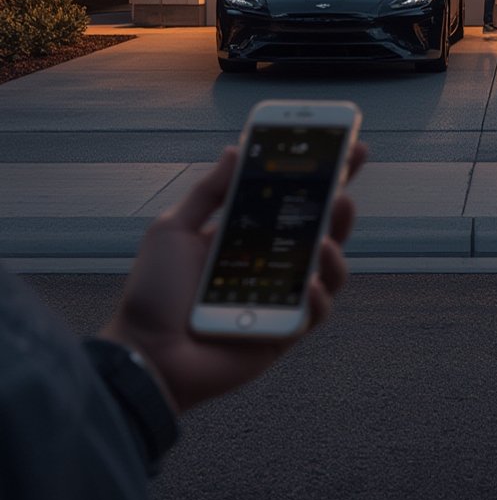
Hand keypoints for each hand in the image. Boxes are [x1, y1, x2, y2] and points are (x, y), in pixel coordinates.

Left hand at [99, 139, 366, 413]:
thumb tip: (236, 149)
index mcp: (246, 236)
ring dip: (336, 247)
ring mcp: (281, 297)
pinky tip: (310, 284)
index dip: (318, 174)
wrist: (146, 354)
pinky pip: (315, 313)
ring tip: (325, 237)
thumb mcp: (174, 230)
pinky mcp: (285, 332)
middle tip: (346, 180)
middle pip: (319, 229)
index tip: (342, 145)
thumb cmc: (154, 295)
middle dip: (340, 201)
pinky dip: (319, 297)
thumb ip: (209, 192)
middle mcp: (270, 264)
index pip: (289, 199)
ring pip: (328, 269)